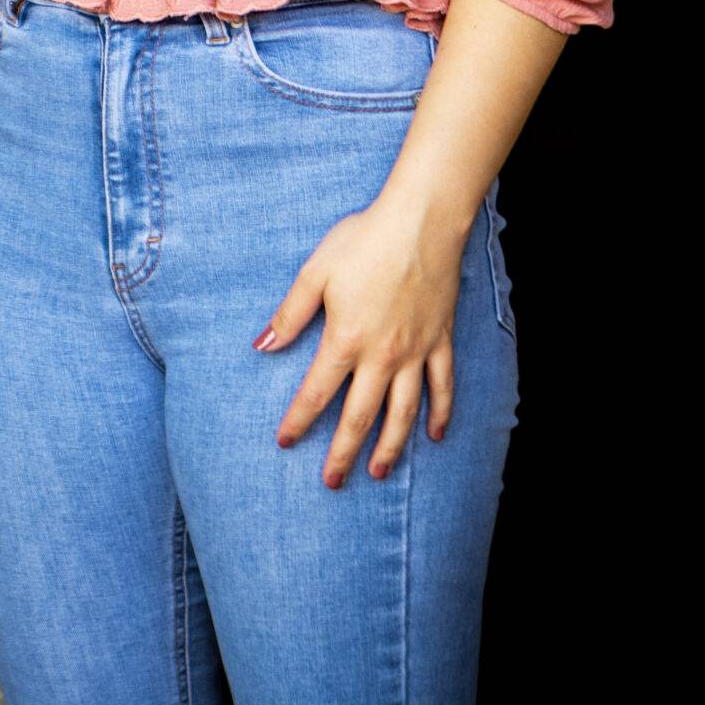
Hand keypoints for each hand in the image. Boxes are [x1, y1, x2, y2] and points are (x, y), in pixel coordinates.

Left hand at [255, 197, 468, 487]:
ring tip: (379, 472)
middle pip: (359, 416)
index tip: (284, 443)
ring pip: (403, 413)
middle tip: (332, 482)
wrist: (420, 222)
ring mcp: (415, 352)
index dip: (298, 421)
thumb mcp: (316, 271)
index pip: (317, 393)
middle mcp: (382, 356)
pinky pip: (443, 387)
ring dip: (390, 447)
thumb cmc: (364, 240)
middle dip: (342, 453)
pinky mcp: (440, 341)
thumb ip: (290, 313)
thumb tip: (262, 345)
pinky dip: (440, 414)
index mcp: (346, 339)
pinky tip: (434, 435)